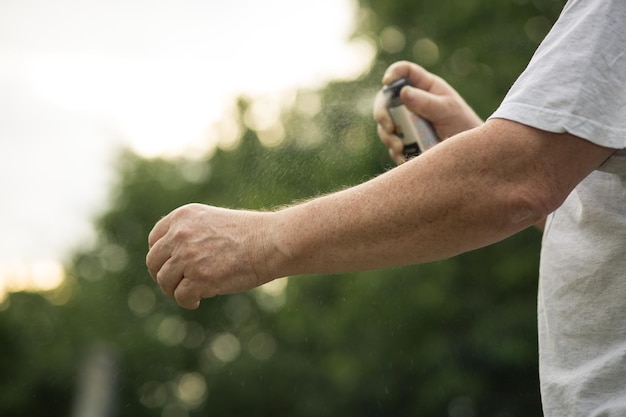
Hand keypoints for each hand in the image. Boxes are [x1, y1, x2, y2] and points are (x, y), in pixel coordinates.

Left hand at [146, 203, 271, 308]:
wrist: (271, 241)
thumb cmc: (249, 234)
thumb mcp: (212, 222)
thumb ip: (190, 234)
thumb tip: (171, 260)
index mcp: (183, 217)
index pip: (155, 239)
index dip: (160, 257)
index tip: (170, 266)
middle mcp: (180, 234)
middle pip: (154, 262)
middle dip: (162, 276)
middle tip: (176, 285)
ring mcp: (188, 256)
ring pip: (165, 281)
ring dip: (175, 291)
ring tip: (191, 293)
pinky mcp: (199, 278)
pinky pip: (181, 296)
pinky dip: (187, 302)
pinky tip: (198, 301)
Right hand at [374, 61, 482, 163]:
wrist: (469, 152)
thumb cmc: (462, 124)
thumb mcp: (447, 111)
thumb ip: (426, 102)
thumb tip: (403, 92)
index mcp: (424, 87)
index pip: (405, 72)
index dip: (394, 73)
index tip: (386, 81)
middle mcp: (411, 102)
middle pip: (385, 101)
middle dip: (382, 114)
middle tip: (389, 127)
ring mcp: (405, 122)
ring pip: (385, 125)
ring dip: (388, 137)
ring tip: (400, 148)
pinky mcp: (404, 141)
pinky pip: (391, 145)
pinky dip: (395, 152)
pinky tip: (404, 157)